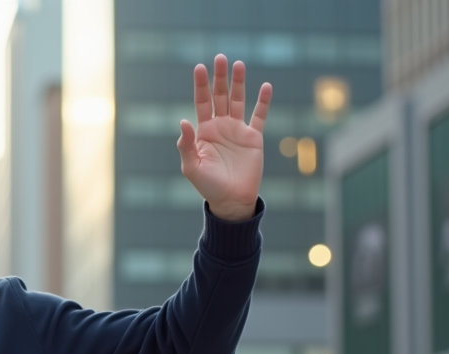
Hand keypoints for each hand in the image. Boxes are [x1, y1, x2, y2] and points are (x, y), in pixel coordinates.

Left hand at [177, 54, 271, 221]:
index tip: (199, 67)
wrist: (231, 201)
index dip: (200, 85)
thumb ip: (186, 145)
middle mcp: (220, 126)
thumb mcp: (192, 167)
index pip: (201, 102)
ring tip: (238, 64)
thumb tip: (183, 121)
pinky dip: (263, 102)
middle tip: (220, 57)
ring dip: (238, 83)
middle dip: (219, 78)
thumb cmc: (208, 186)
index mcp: (203, 131)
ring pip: (238, 100)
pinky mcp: (254, 138)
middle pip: (219, 96)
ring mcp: (237, 130)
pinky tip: (266, 86)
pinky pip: (260, 116)